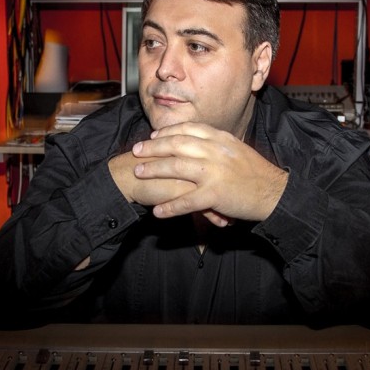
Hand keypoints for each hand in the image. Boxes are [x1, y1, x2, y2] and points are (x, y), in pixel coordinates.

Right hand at [108, 146, 230, 226]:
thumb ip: (189, 156)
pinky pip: (204, 206)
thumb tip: (206, 159)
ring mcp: (190, 176)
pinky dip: (214, 216)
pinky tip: (222, 223)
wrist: (125, 174)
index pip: (221, 160)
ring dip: (227, 206)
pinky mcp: (182, 192)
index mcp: (195, 147)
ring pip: (217, 192)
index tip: (242, 183)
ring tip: (234, 216)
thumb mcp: (173, 157)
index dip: (232, 172)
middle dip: (234, 191)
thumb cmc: (147, 164)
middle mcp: (195, 160)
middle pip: (223, 175)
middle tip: (243, 200)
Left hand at [131, 122, 287, 221]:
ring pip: (176, 167)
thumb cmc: (256, 173)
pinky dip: (170, 206)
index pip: (188, 129)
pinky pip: (186, 200)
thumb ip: (217, 143)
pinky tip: (157, 211)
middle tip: (136, 151)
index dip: (167, 132)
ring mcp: (214, 172)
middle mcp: (215, 151)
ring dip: (154, 170)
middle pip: (176, 144)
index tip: (153, 136)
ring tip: (138, 174)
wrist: (274, 192)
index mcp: (221, 138)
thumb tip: (198, 140)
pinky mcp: (215, 194)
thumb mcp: (237, 149)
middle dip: (153, 147)